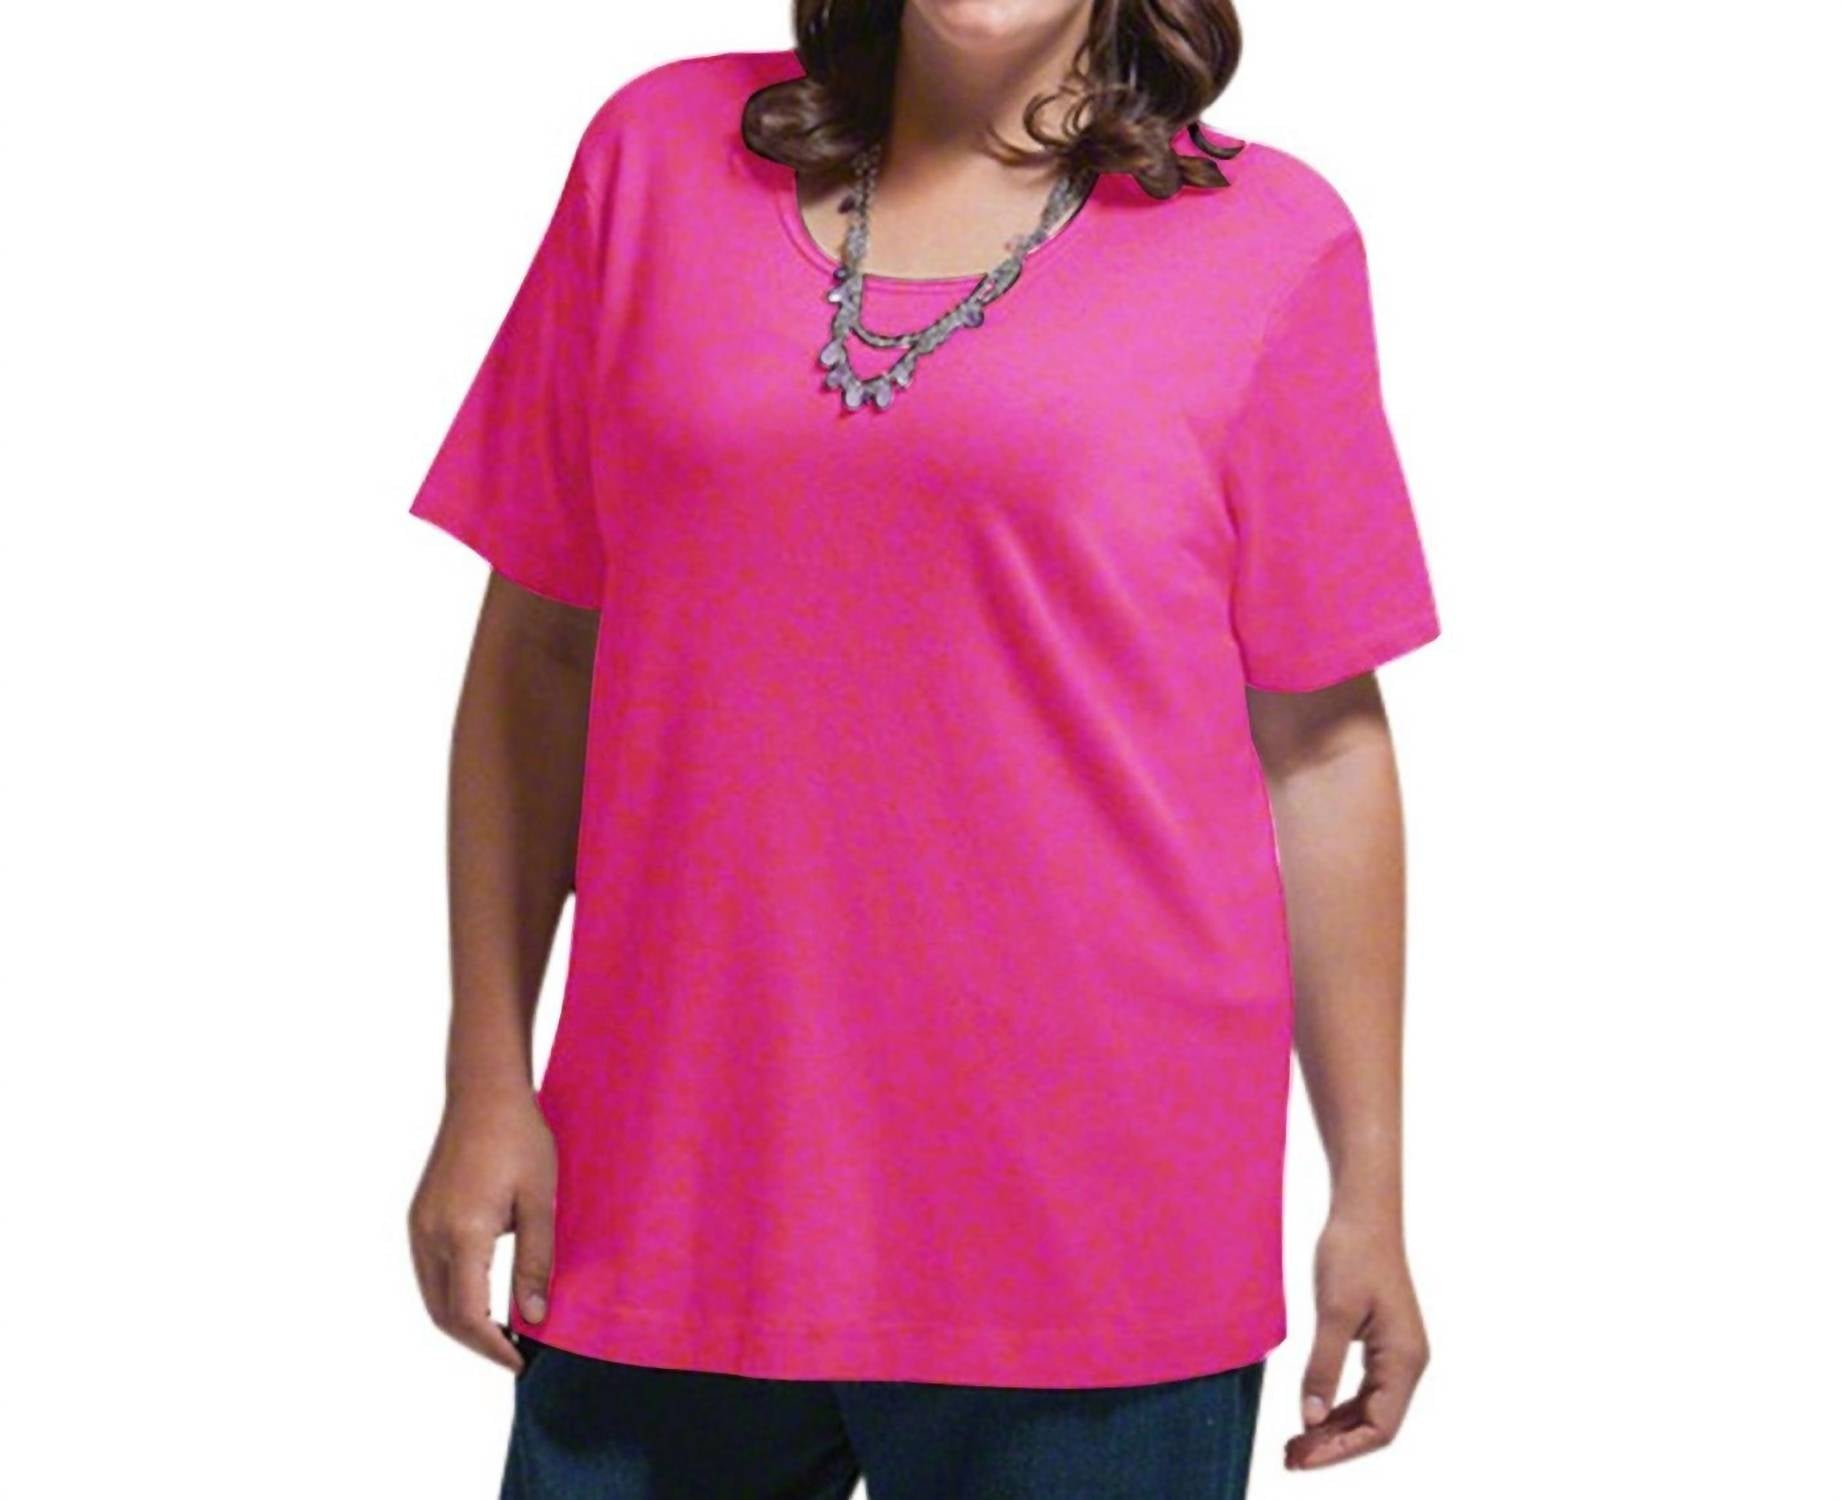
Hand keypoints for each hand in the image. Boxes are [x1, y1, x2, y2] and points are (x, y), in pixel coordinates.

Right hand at [407, 1086, 556, 1374]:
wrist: (484, 1093)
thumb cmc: (520, 1139)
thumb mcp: (540, 1201)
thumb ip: (536, 1262)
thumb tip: (535, 1318)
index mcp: (461, 1233)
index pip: (467, 1315)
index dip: (493, 1347)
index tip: (521, 1361)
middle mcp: (430, 1234)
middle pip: (444, 1315)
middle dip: (477, 1343)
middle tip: (515, 1353)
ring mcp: (419, 1226)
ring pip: (432, 1298)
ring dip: (463, 1323)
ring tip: (502, 1331)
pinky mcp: (418, 1217)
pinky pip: (429, 1274)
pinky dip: (452, 1297)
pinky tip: (482, 1297)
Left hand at [1284, 1210, 1430, 1469]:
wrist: (1363, 1212)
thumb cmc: (1351, 1255)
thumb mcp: (1332, 1312)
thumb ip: (1323, 1367)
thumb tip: (1309, 1419)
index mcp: (1404, 1360)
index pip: (1379, 1428)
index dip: (1341, 1451)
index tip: (1303, 1458)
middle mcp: (1407, 1363)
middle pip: (1374, 1425)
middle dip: (1333, 1445)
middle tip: (1289, 1457)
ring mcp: (1396, 1354)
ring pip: (1368, 1410)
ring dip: (1333, 1430)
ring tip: (1294, 1445)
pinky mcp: (1381, 1343)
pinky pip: (1363, 1390)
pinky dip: (1336, 1407)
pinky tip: (1308, 1415)